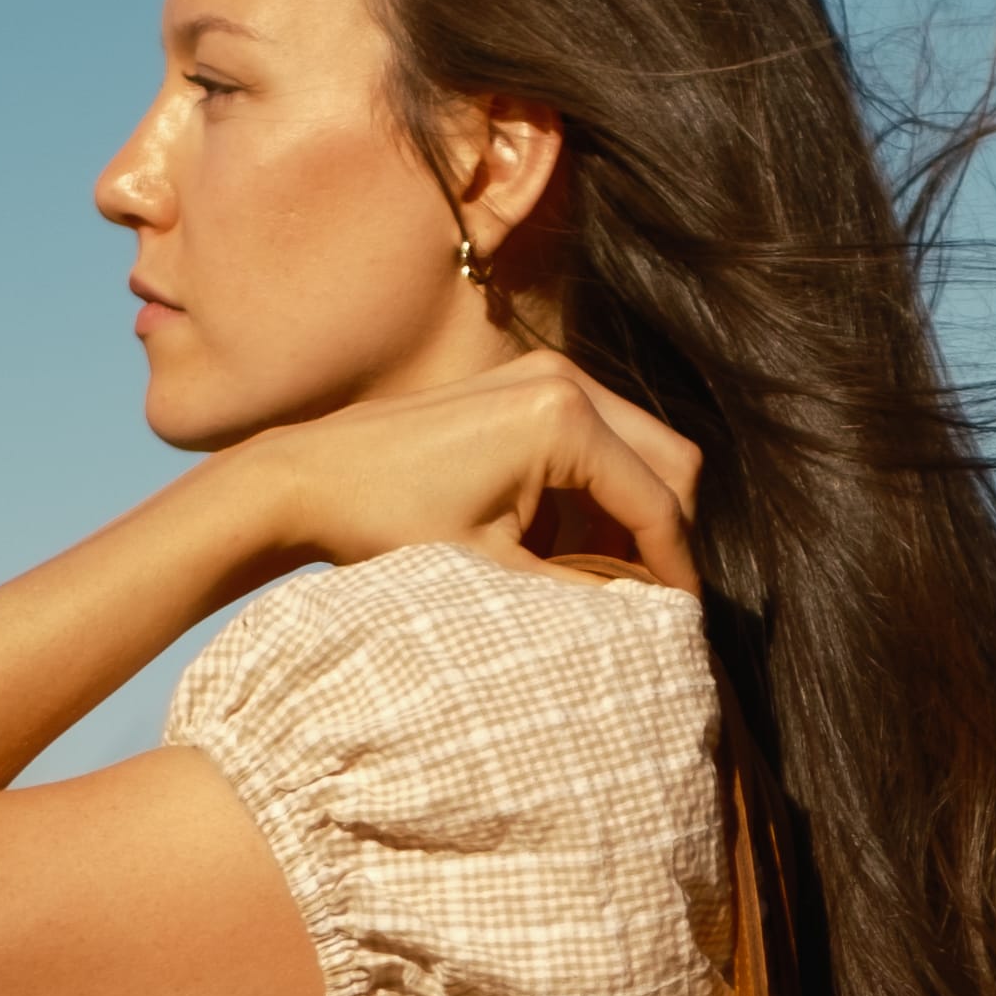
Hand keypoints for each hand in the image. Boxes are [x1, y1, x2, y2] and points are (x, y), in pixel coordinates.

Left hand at [244, 353, 703, 594]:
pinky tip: (577, 546)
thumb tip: (651, 623)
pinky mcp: (527, 381)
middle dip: (671, 535)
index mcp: (563, 418)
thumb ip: (584, 595)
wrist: (309, 479)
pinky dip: (602, 492)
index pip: (657, 501)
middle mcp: (565, 379)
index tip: (686, 624)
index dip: (679, 570)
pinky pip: (601, 437)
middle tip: (662, 602)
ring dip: (638, 513)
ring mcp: (546, 371)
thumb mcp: (494, 574)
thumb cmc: (387, 524)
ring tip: (619, 581)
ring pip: (641, 447)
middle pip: (670, 461)